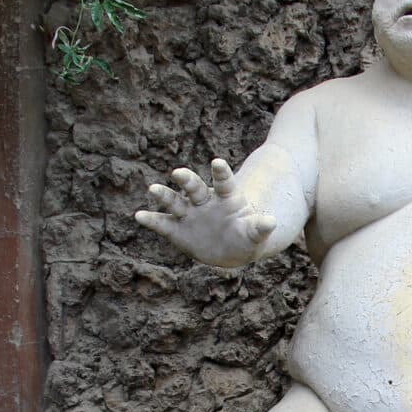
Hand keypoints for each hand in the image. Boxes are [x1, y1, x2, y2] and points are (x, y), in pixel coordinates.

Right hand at [134, 160, 277, 268]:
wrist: (231, 249)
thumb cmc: (245, 236)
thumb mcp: (255, 233)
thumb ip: (260, 227)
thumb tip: (272, 221)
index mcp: (226, 197)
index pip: (223, 181)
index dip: (221, 172)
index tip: (217, 162)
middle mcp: (204, 201)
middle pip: (194, 187)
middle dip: (187, 180)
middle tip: (178, 173)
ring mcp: (189, 214)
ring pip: (175, 201)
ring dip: (164, 195)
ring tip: (152, 189)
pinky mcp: (177, 229)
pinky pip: (162, 224)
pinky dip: (151, 221)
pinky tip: (139, 216)